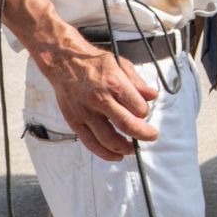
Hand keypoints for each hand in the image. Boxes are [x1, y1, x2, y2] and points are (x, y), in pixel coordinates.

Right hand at [45, 40, 160, 160]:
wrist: (63, 61)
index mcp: (113, 83)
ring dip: (125, 148)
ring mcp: (85, 112)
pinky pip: (90, 143)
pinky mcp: (74, 121)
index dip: (146, 113)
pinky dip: (105, 154)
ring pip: (108, 139)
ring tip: (133, 148)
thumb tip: (152, 96)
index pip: (138, 107)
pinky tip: (116, 155)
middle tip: (151, 136)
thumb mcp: (120, 64)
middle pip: (126, 125)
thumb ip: (137, 82)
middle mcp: (99, 99)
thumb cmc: (93, 63)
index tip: (145, 113)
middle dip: (143, 134)